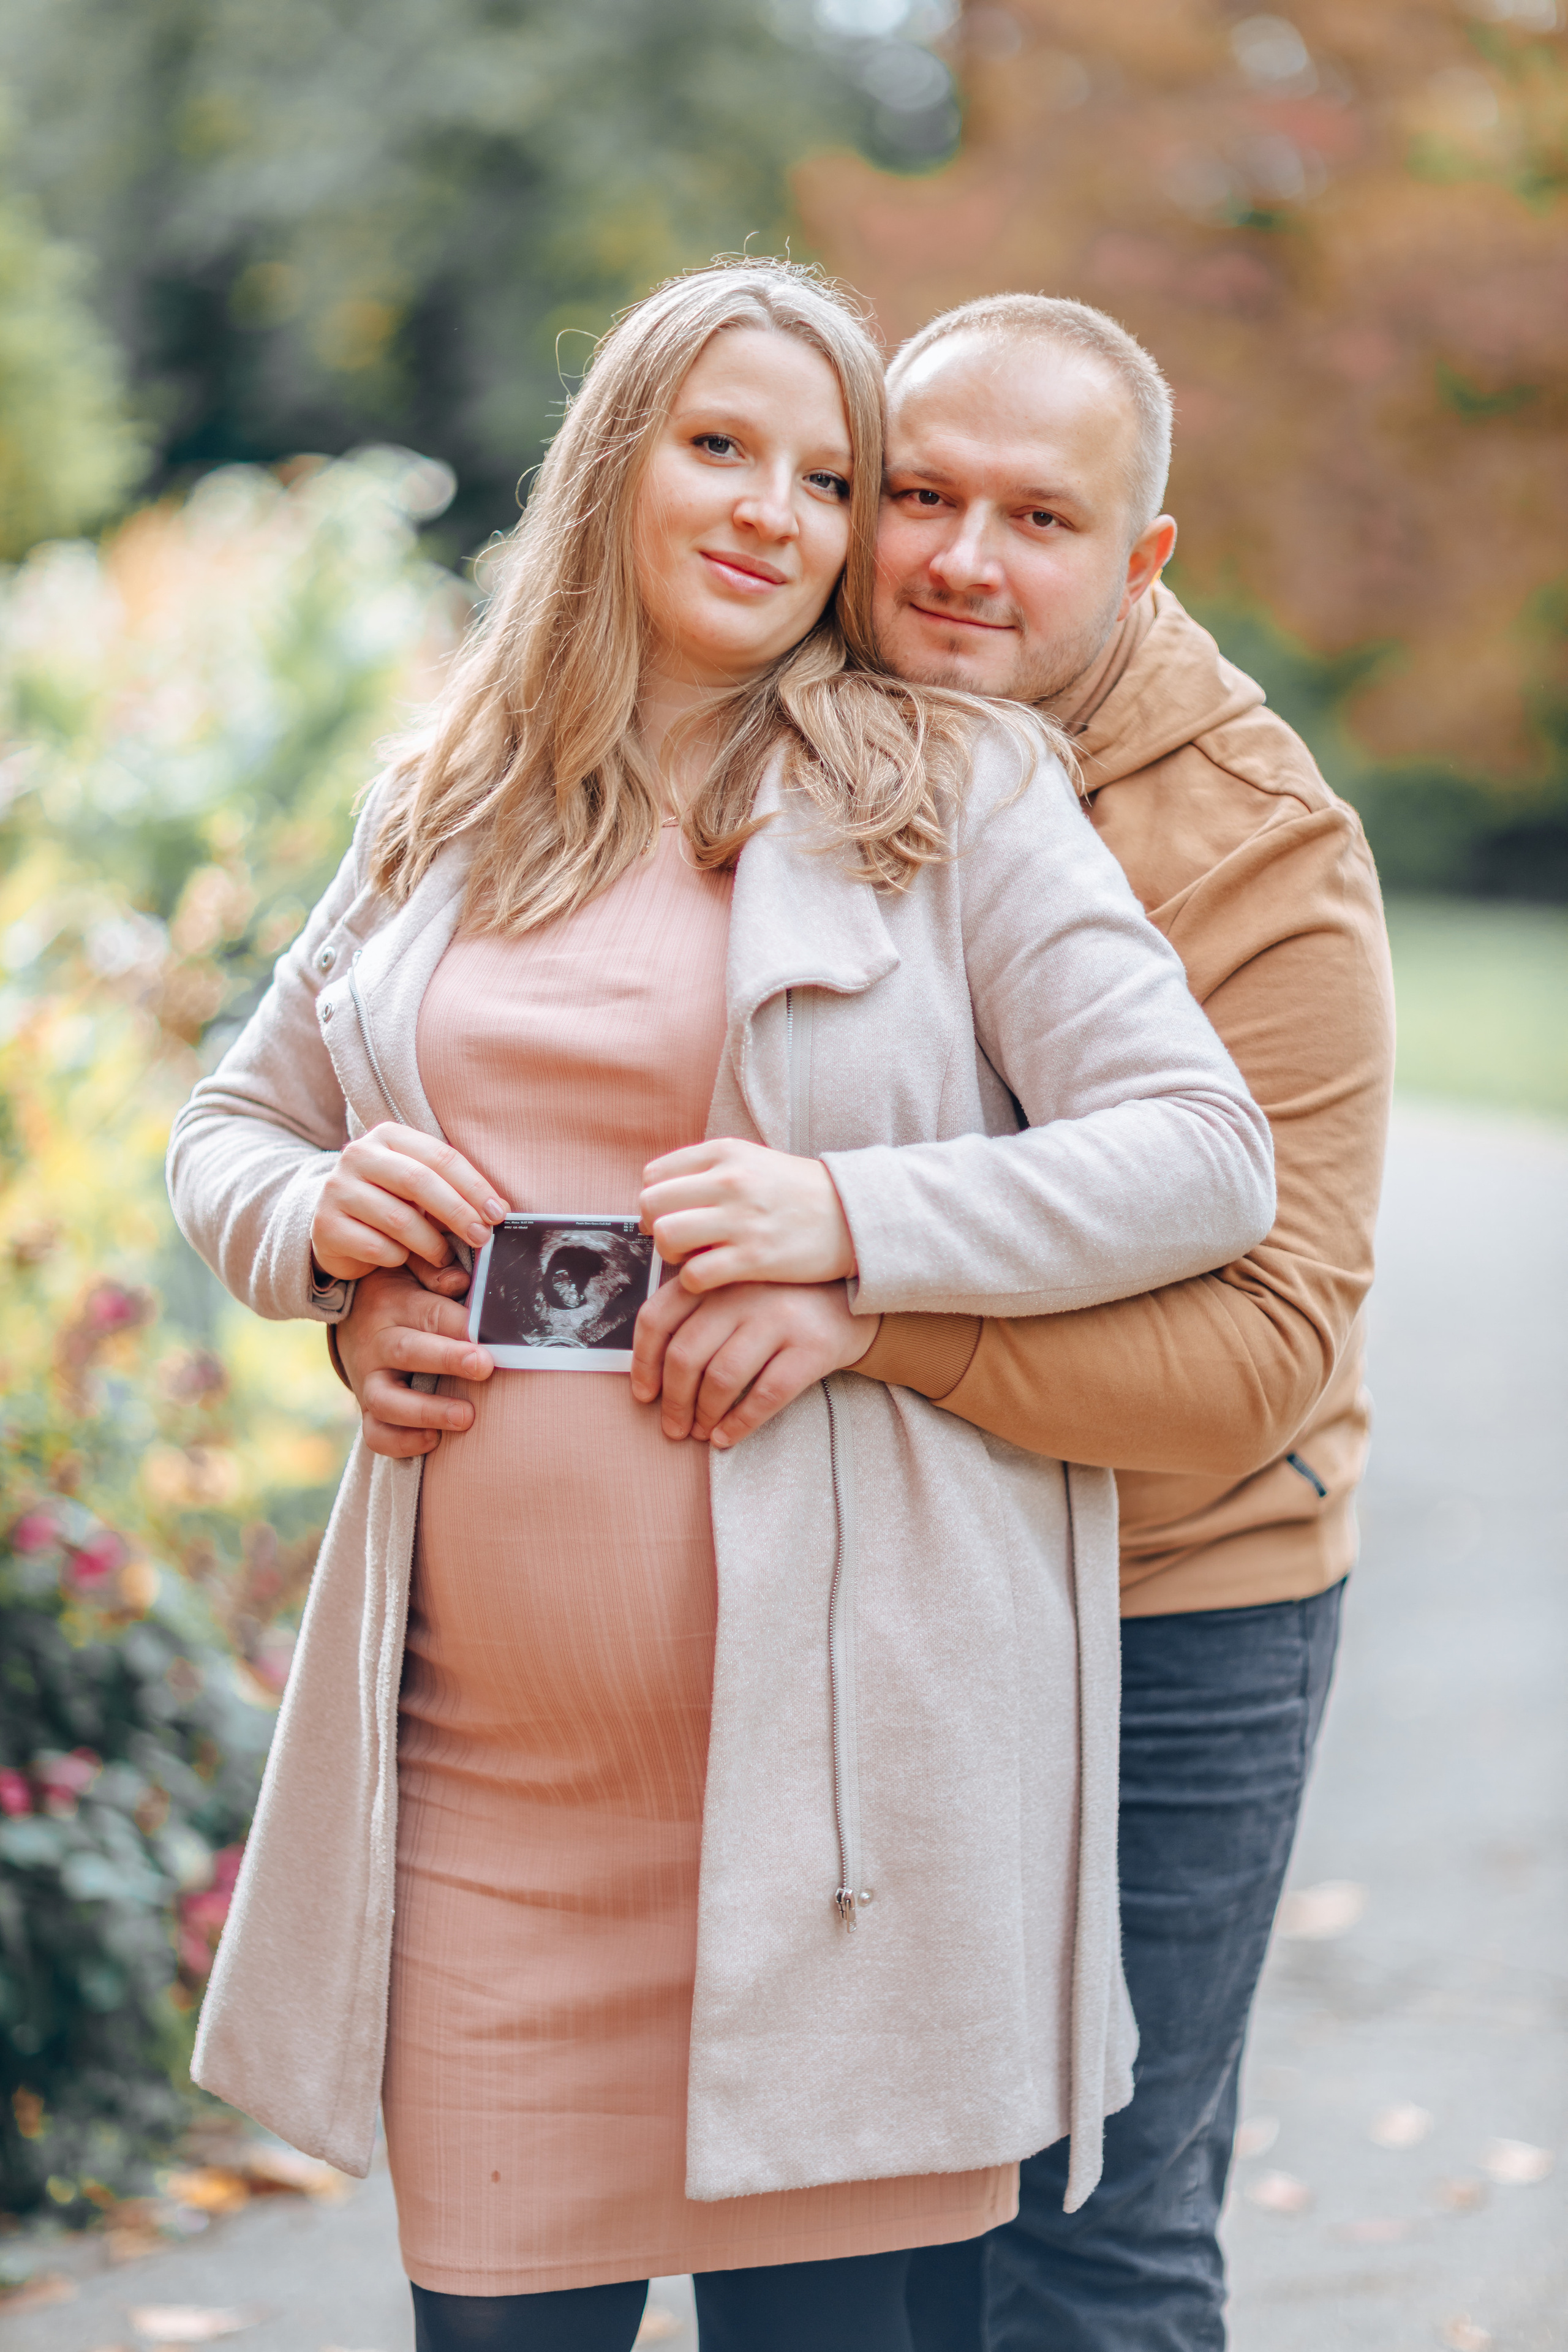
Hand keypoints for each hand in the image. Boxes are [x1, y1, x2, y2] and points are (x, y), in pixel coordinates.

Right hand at [311, 1123, 508, 1282]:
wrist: (335, 1224)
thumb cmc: (391, 1203)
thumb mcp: (421, 1189)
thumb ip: (454, 1194)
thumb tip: (498, 1210)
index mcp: (388, 1136)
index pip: (440, 1156)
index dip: (474, 1185)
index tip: (498, 1213)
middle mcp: (357, 1155)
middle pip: (419, 1181)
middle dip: (457, 1211)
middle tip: (482, 1237)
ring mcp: (337, 1189)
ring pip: (398, 1219)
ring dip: (431, 1243)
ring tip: (443, 1256)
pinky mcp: (325, 1226)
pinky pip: (376, 1247)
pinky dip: (398, 1258)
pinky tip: (402, 1258)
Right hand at [336, 1265, 494, 1458]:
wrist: (353, 1322)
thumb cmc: (404, 1297)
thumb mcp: (413, 1272)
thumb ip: (437, 1273)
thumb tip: (462, 1281)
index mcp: (395, 1304)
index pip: (431, 1313)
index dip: (461, 1324)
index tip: (491, 1334)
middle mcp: (378, 1342)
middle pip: (407, 1351)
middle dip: (447, 1360)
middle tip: (483, 1366)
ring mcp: (369, 1380)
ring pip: (387, 1400)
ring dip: (427, 1410)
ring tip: (466, 1416)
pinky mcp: (366, 1409)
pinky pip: (376, 1434)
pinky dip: (401, 1443)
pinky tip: (434, 1441)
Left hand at [630, 1278, 877, 1448]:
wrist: (852, 1304)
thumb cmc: (778, 1305)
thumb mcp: (734, 1292)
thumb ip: (697, 1313)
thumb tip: (652, 1373)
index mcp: (716, 1279)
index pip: (659, 1317)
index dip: (643, 1362)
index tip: (644, 1394)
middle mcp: (743, 1293)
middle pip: (686, 1354)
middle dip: (673, 1401)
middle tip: (673, 1427)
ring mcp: (778, 1318)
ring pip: (722, 1378)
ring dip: (703, 1415)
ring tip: (701, 1432)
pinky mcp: (811, 1347)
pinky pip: (765, 1395)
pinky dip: (739, 1424)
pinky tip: (727, 1437)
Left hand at [638, 1138, 855, 1293]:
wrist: (853, 1216)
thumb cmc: (797, 1193)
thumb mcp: (752, 1161)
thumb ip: (709, 1172)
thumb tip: (663, 1197)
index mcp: (725, 1152)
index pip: (654, 1175)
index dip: (656, 1201)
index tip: (672, 1215)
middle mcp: (729, 1180)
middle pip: (652, 1204)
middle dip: (656, 1227)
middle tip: (677, 1241)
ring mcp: (741, 1219)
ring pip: (667, 1236)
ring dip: (671, 1254)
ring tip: (693, 1258)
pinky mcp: (754, 1257)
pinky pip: (695, 1274)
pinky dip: (695, 1281)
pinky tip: (713, 1278)